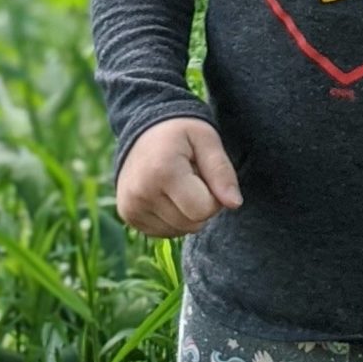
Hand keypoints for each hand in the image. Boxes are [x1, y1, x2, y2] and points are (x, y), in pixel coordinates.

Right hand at [115, 116, 243, 239]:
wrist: (141, 129)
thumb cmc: (180, 132)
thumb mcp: (206, 139)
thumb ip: (222, 171)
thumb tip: (235, 204)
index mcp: (163, 171)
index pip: (204, 210)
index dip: (214, 196)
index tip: (204, 174)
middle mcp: (142, 193)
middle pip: (192, 224)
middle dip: (200, 205)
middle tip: (190, 177)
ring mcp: (131, 207)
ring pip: (179, 231)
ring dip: (186, 213)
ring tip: (177, 184)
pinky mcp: (127, 215)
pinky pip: (164, 232)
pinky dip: (172, 218)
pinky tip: (166, 194)